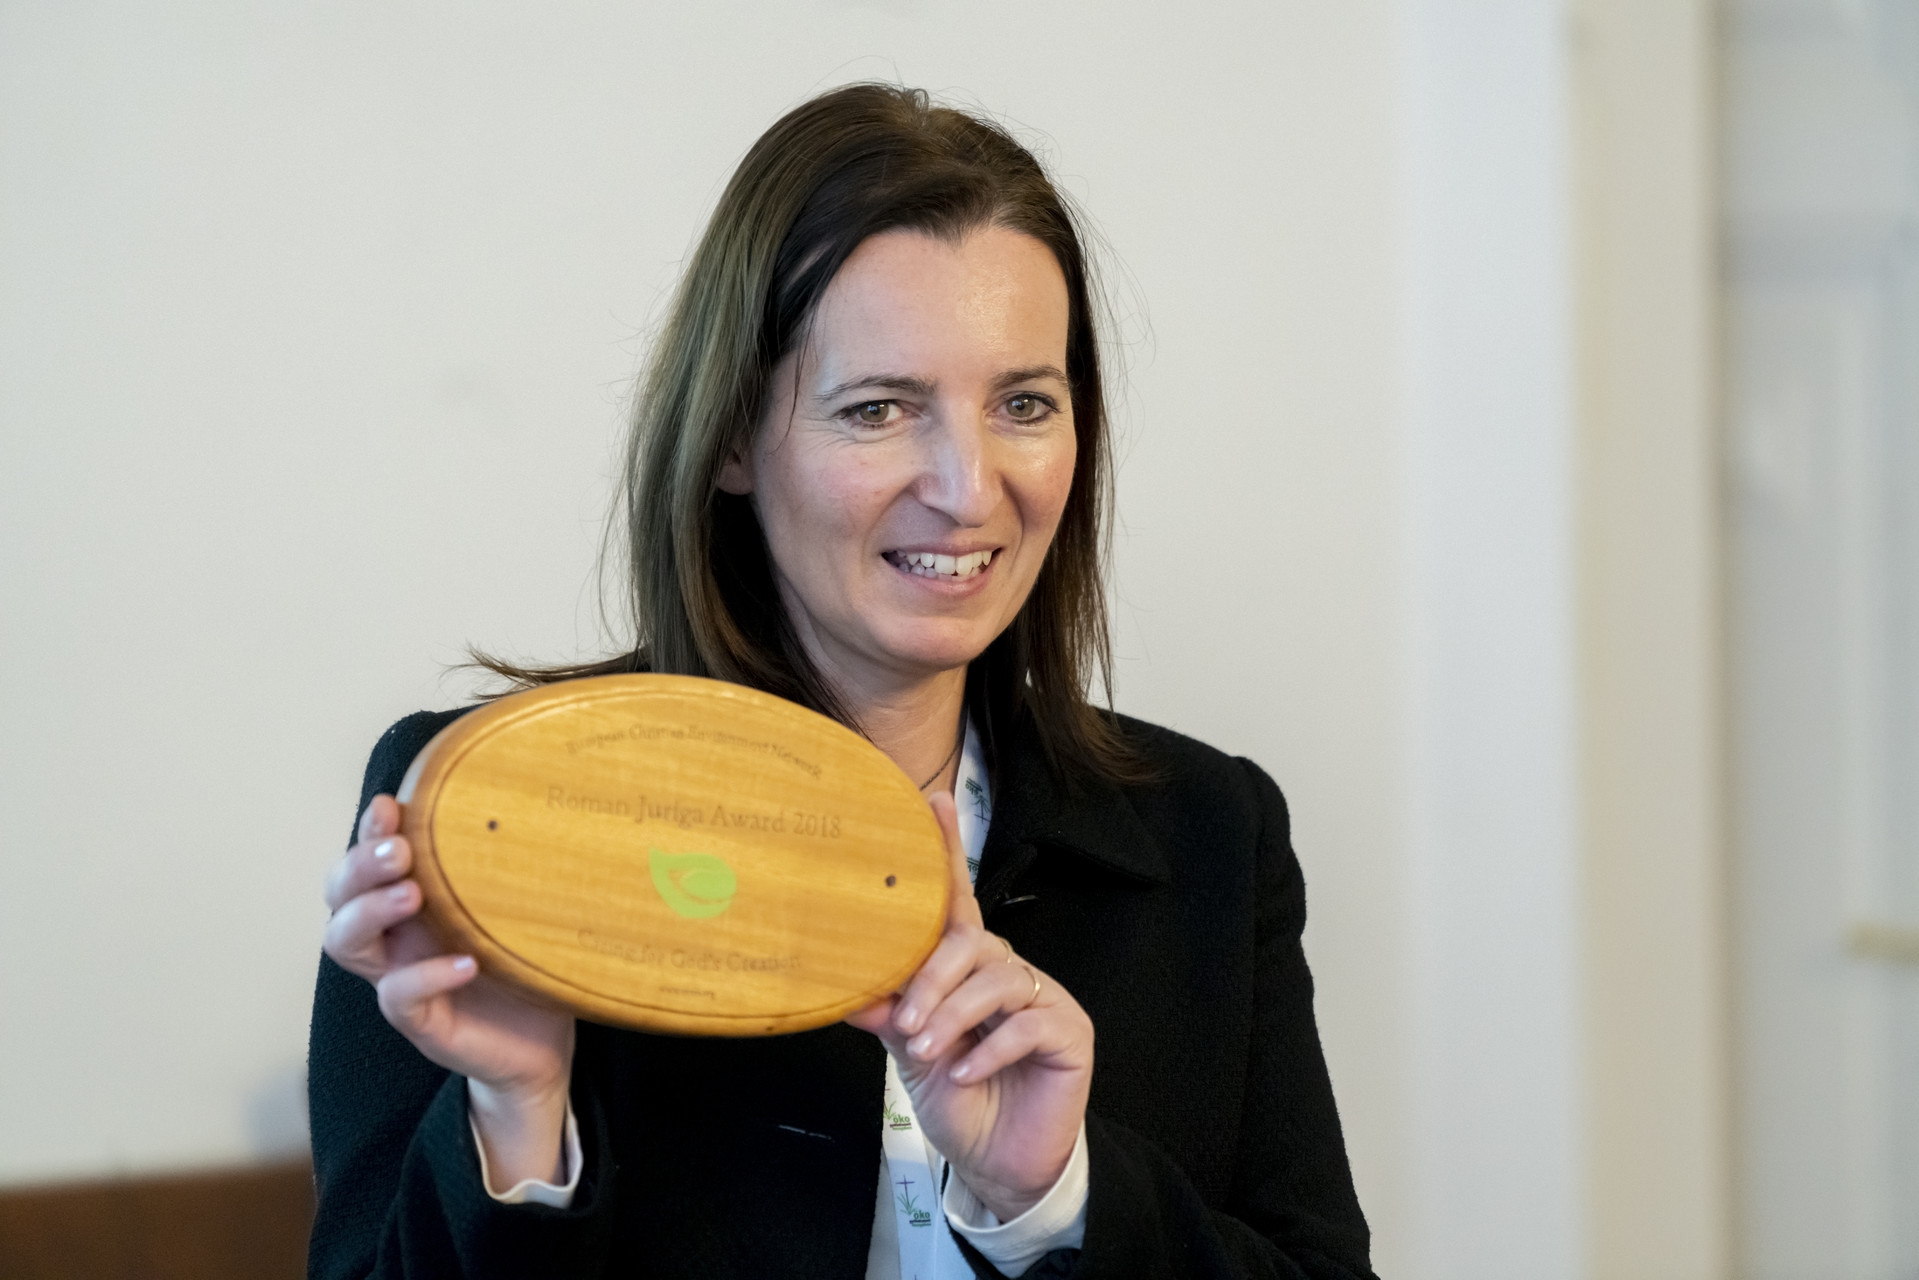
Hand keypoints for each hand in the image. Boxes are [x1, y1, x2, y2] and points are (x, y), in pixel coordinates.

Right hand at [323, 794, 573, 1186]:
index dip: (367, 832)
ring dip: (371, 911)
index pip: (368, 859)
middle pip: (339, 895)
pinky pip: (399, 997)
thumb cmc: (525, 964)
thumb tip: (533, 798)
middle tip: (400, 850)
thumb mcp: (515, 905)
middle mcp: (394, 938)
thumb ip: (506, 864)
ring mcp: (401, 979)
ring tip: (413, 893)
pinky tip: (466, 963)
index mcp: (411, 902)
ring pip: (345, 943)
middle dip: (359, 865)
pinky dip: (426, 975)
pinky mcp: (420, 1023)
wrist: (541, 1044)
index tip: (388, 805)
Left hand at [846, 793, 1092, 1221]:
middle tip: (906, 1024)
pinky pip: (1028, 1022)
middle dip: (933, 977)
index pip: (958, 902)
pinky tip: (968, 1072)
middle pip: (973, 942)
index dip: (948, 851)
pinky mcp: (1069, 1032)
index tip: (933, 802)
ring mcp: (1043, 998)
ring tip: (930, 1050)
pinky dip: (990, 1047)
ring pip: (999, 978)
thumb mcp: (911, 1058)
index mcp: (968, 969)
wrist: (999, 1163)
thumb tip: (845, 988)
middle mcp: (1007, 971)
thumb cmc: (958, 1100)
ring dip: (955, 1014)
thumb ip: (890, 1017)